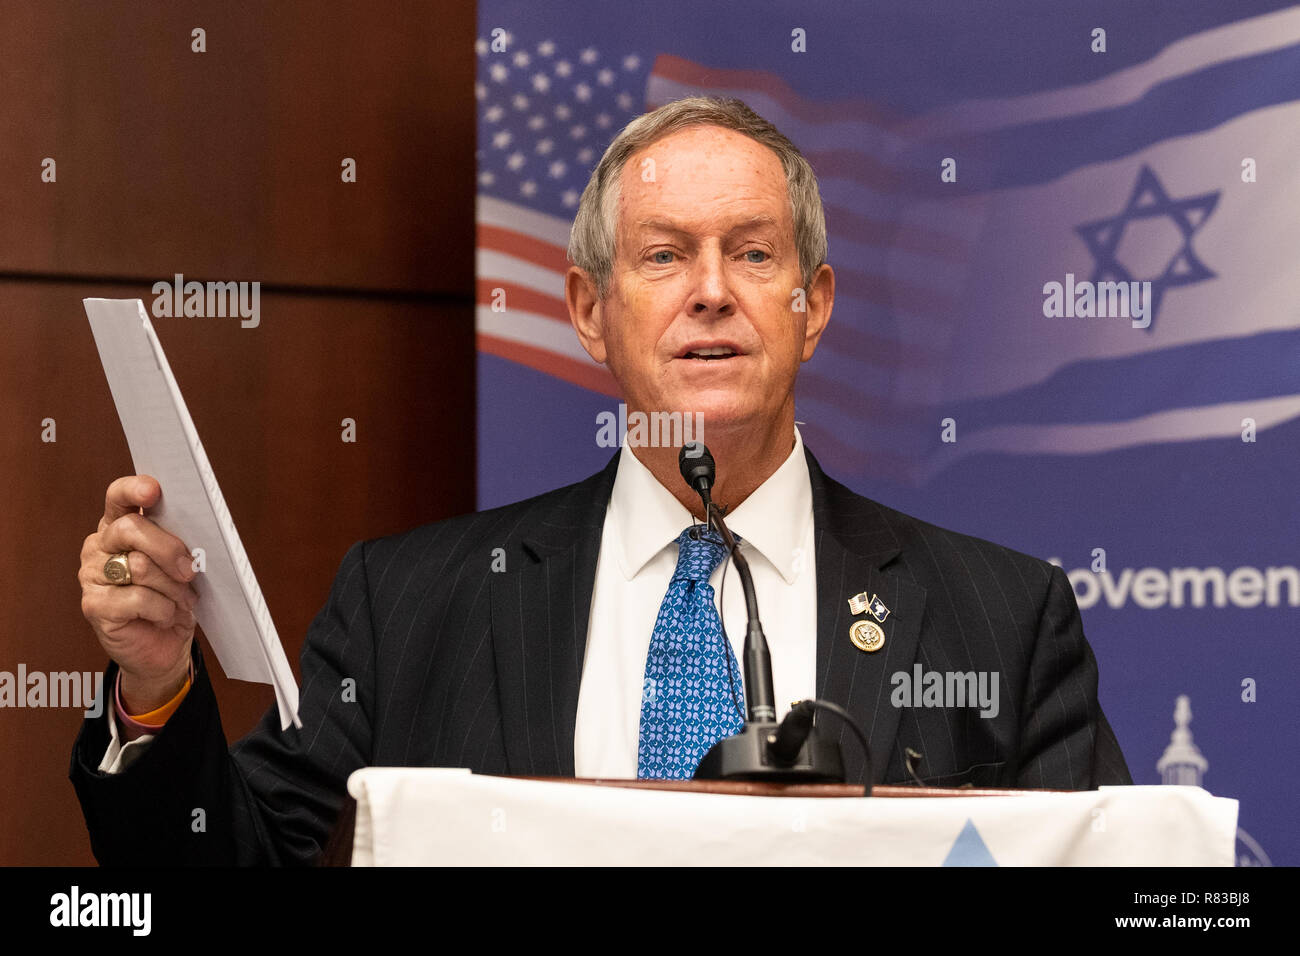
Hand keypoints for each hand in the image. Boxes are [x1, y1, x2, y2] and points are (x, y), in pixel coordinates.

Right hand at [79, 475, 198, 712]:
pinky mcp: (94, 606)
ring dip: (172, 586)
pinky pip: (138, 598)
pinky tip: (166, 616)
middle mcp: (100, 547)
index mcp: (119, 527)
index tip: (154, 491)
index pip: (118, 498)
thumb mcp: (181, 567)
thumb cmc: (174, 600)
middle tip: (190, 569)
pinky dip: (162, 609)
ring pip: (139, 566)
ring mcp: (92, 576)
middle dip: (168, 548)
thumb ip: (177, 544)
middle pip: (130, 529)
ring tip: (183, 601)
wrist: (164, 648)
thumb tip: (195, 533)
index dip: (133, 490)